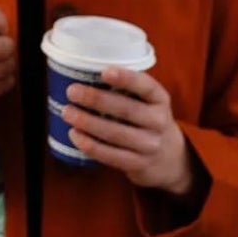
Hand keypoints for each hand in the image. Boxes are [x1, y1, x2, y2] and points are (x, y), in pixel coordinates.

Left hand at [63, 67, 197, 196]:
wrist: (169, 158)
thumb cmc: (147, 119)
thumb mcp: (148, 102)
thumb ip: (127, 89)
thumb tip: (86, 72)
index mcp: (160, 99)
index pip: (146, 86)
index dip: (126, 78)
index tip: (104, 71)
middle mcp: (159, 122)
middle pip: (126, 109)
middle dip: (96, 99)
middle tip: (72, 91)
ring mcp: (150, 146)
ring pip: (115, 134)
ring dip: (88, 122)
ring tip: (67, 112)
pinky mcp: (138, 165)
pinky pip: (111, 156)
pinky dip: (90, 145)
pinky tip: (75, 135)